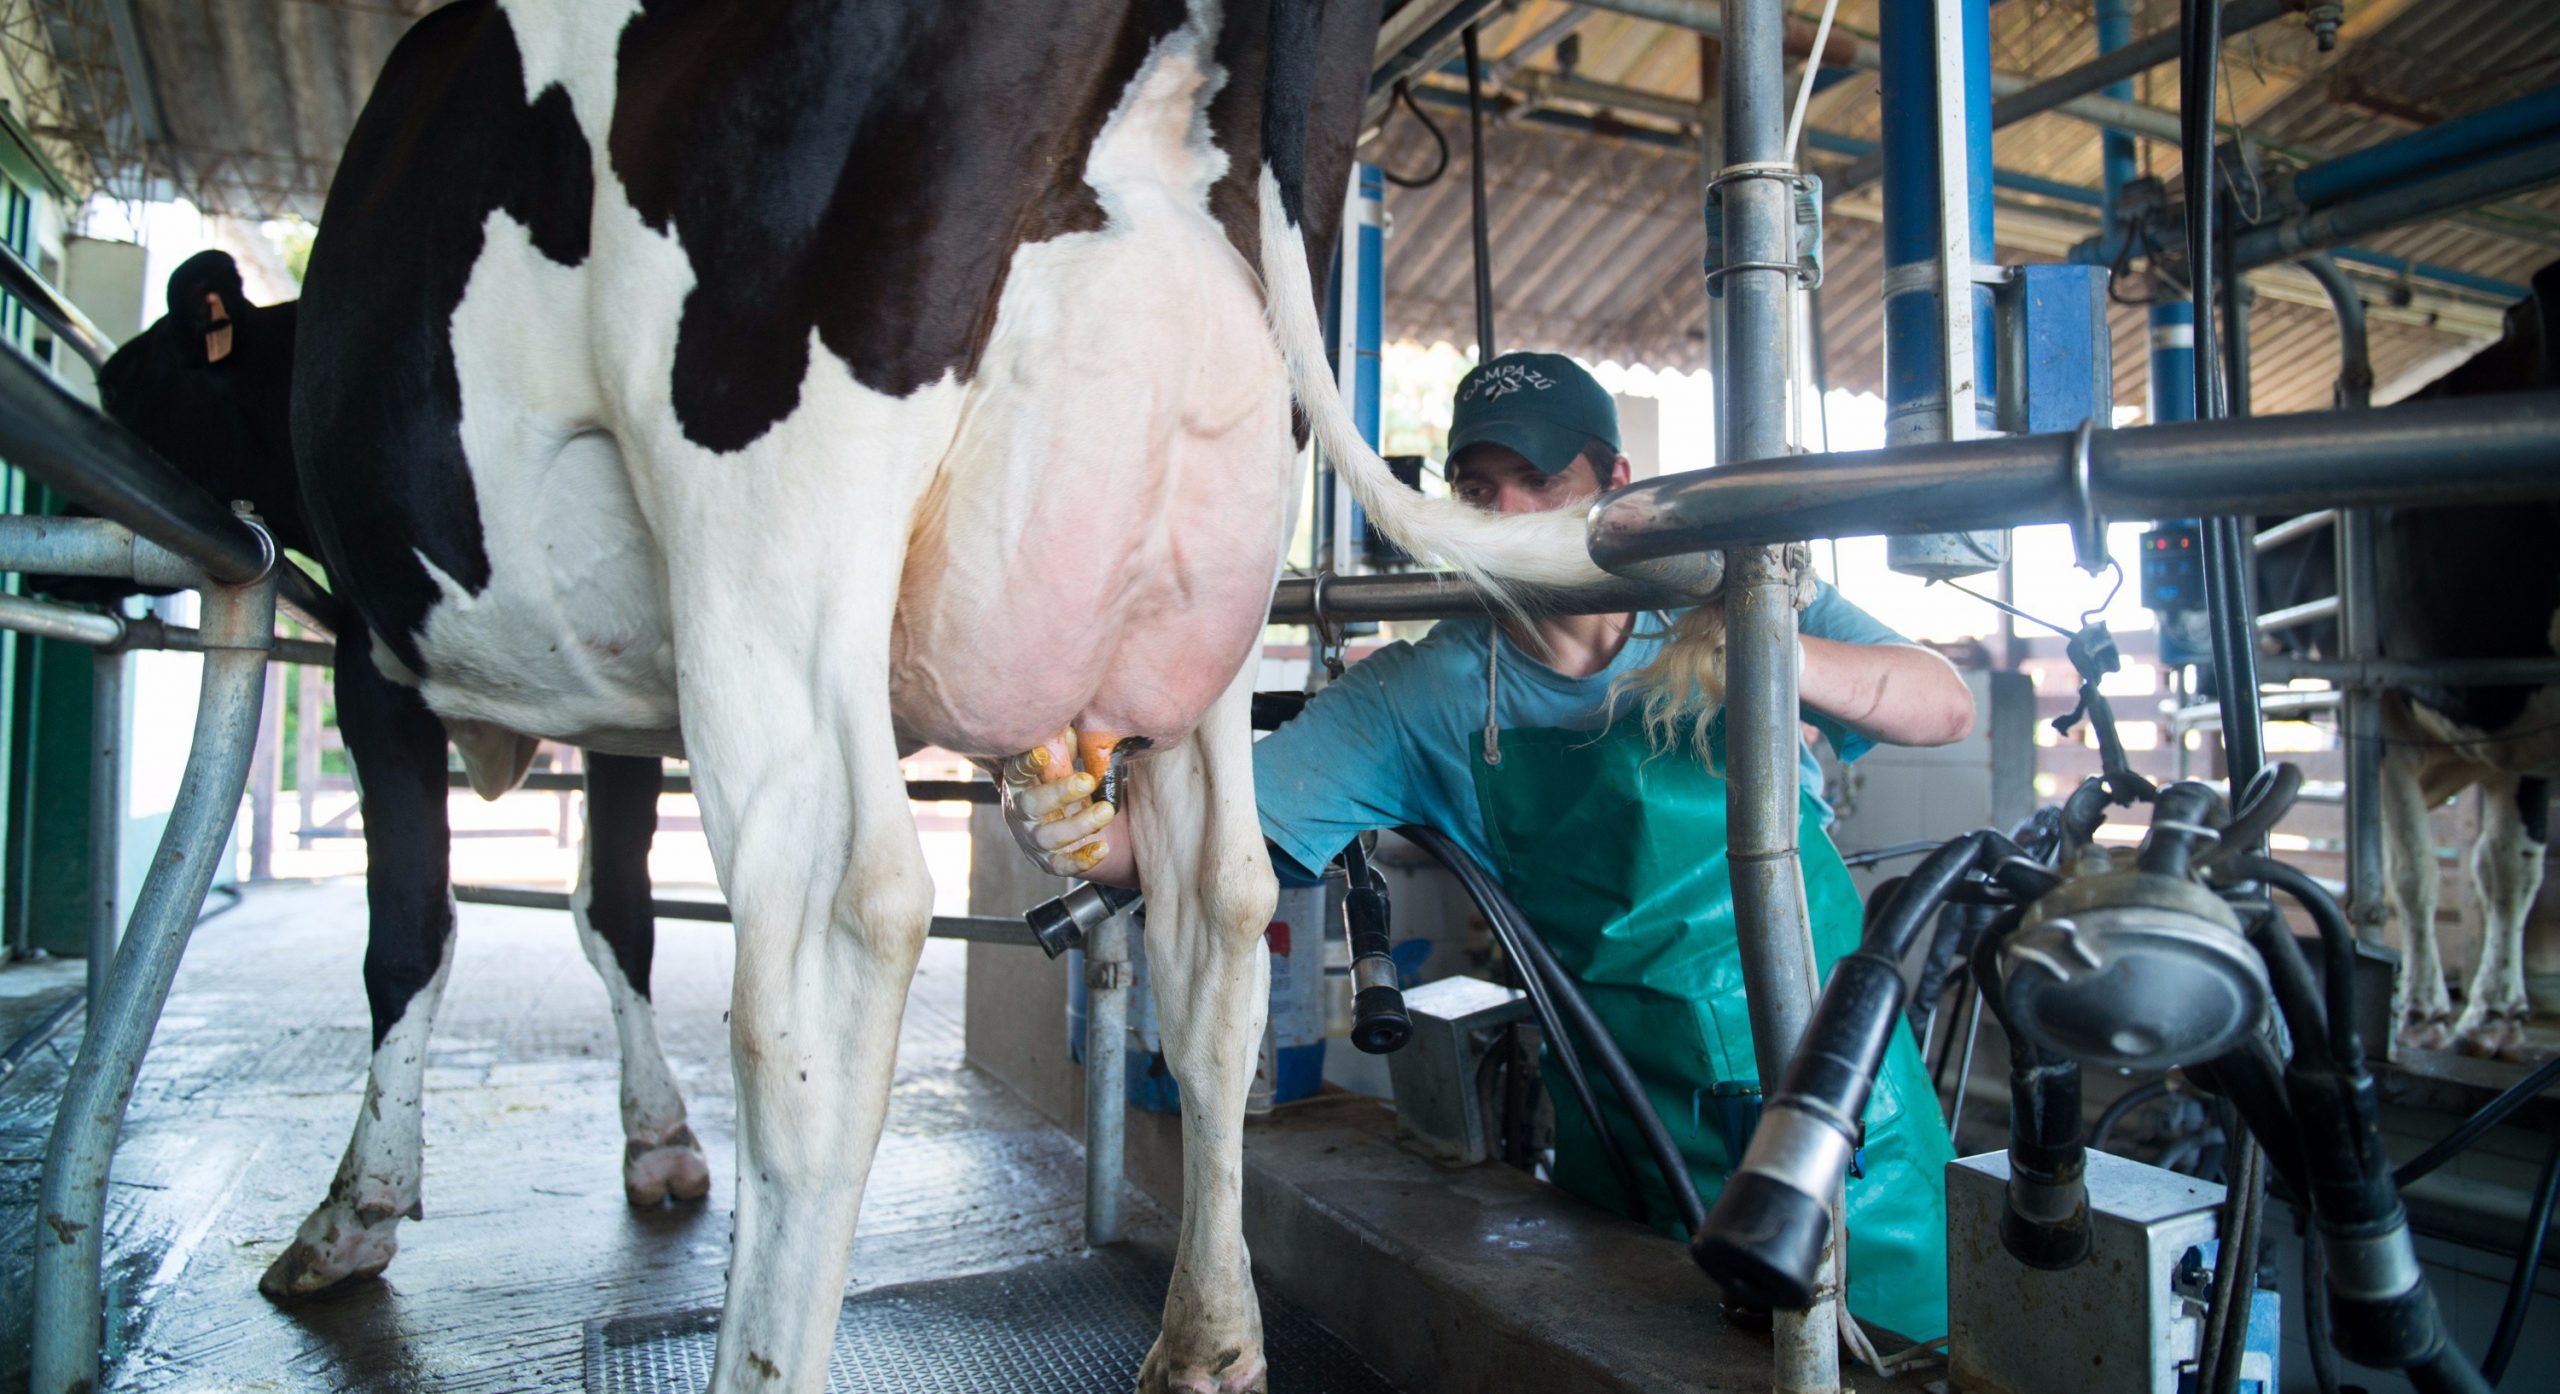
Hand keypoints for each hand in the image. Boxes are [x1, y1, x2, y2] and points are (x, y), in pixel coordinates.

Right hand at [999, 726, 1117, 876]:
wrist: (1068, 830)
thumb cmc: (1062, 789)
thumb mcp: (1062, 769)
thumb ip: (1065, 752)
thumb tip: (1070, 730)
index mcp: (1020, 785)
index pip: (1016, 772)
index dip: (1027, 763)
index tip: (1044, 753)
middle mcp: (1020, 814)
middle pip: (1032, 804)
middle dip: (1059, 792)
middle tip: (1087, 781)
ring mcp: (1032, 840)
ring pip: (1048, 836)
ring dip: (1078, 823)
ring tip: (1106, 811)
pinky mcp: (1048, 862)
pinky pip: (1062, 865)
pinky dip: (1082, 859)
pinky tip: (1102, 848)